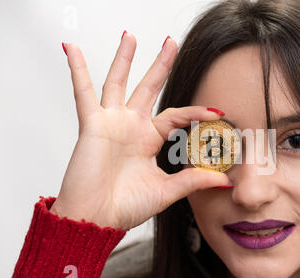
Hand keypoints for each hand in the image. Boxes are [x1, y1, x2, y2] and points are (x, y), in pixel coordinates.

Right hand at [50, 32, 229, 229]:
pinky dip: (78, 70)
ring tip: (131, 35)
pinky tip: (73, 49)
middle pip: (149, 88)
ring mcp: (111, 123)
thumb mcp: (167, 191)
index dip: (196, 112)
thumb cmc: (125, 207)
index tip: (217, 112)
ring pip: (119, 83)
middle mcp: (131, 128)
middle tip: (171, 43)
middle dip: (160, 65)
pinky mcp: (92, 125)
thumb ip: (194, 180)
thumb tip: (226, 180)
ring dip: (124, 59)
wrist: (96, 220)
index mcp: (149, 141)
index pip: (176, 116)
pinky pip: (84, 92)